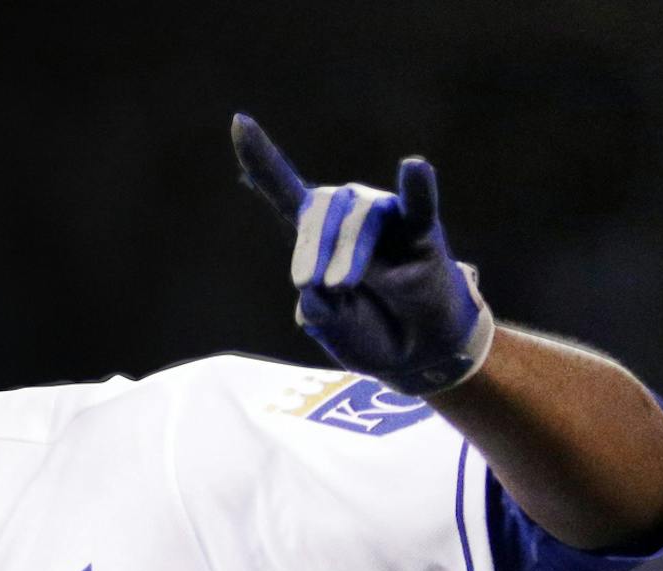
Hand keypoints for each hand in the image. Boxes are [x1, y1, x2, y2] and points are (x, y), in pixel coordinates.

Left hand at [230, 114, 494, 396]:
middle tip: (310, 284)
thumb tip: (312, 294)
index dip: (262, 158)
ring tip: (340, 286)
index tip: (239, 122)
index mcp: (314, 235)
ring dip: (347, 250)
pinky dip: (418, 188)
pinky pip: (420, 207)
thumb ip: (320, 314)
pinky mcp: (423, 234)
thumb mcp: (333, 330)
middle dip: (310, 245)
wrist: (416, 355)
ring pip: (360, 215)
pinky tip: (414, 168)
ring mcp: (386, 221)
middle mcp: (348, 216)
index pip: (283, 189)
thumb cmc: (367, 332)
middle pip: (320, 204)